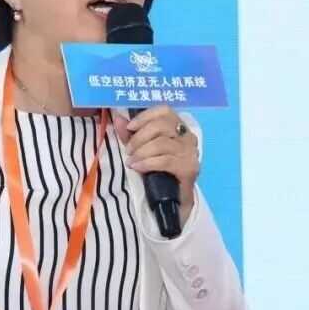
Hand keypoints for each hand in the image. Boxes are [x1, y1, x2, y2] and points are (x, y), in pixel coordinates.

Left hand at [116, 105, 198, 220]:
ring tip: (131, 161)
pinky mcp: (189, 168)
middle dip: (139, 137)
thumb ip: (130, 134)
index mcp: (178, 127)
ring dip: (141, 152)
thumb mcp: (141, 149)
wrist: (174, 199)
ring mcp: (190, 152)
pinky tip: (137, 167)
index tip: (130, 127)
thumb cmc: (158, 170)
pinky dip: (147, 163)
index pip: (165, 111)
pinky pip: (165, 161)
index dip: (145, 116)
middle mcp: (188, 136)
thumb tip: (118, 118)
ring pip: (162, 143)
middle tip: (128, 150)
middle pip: (161, 125)